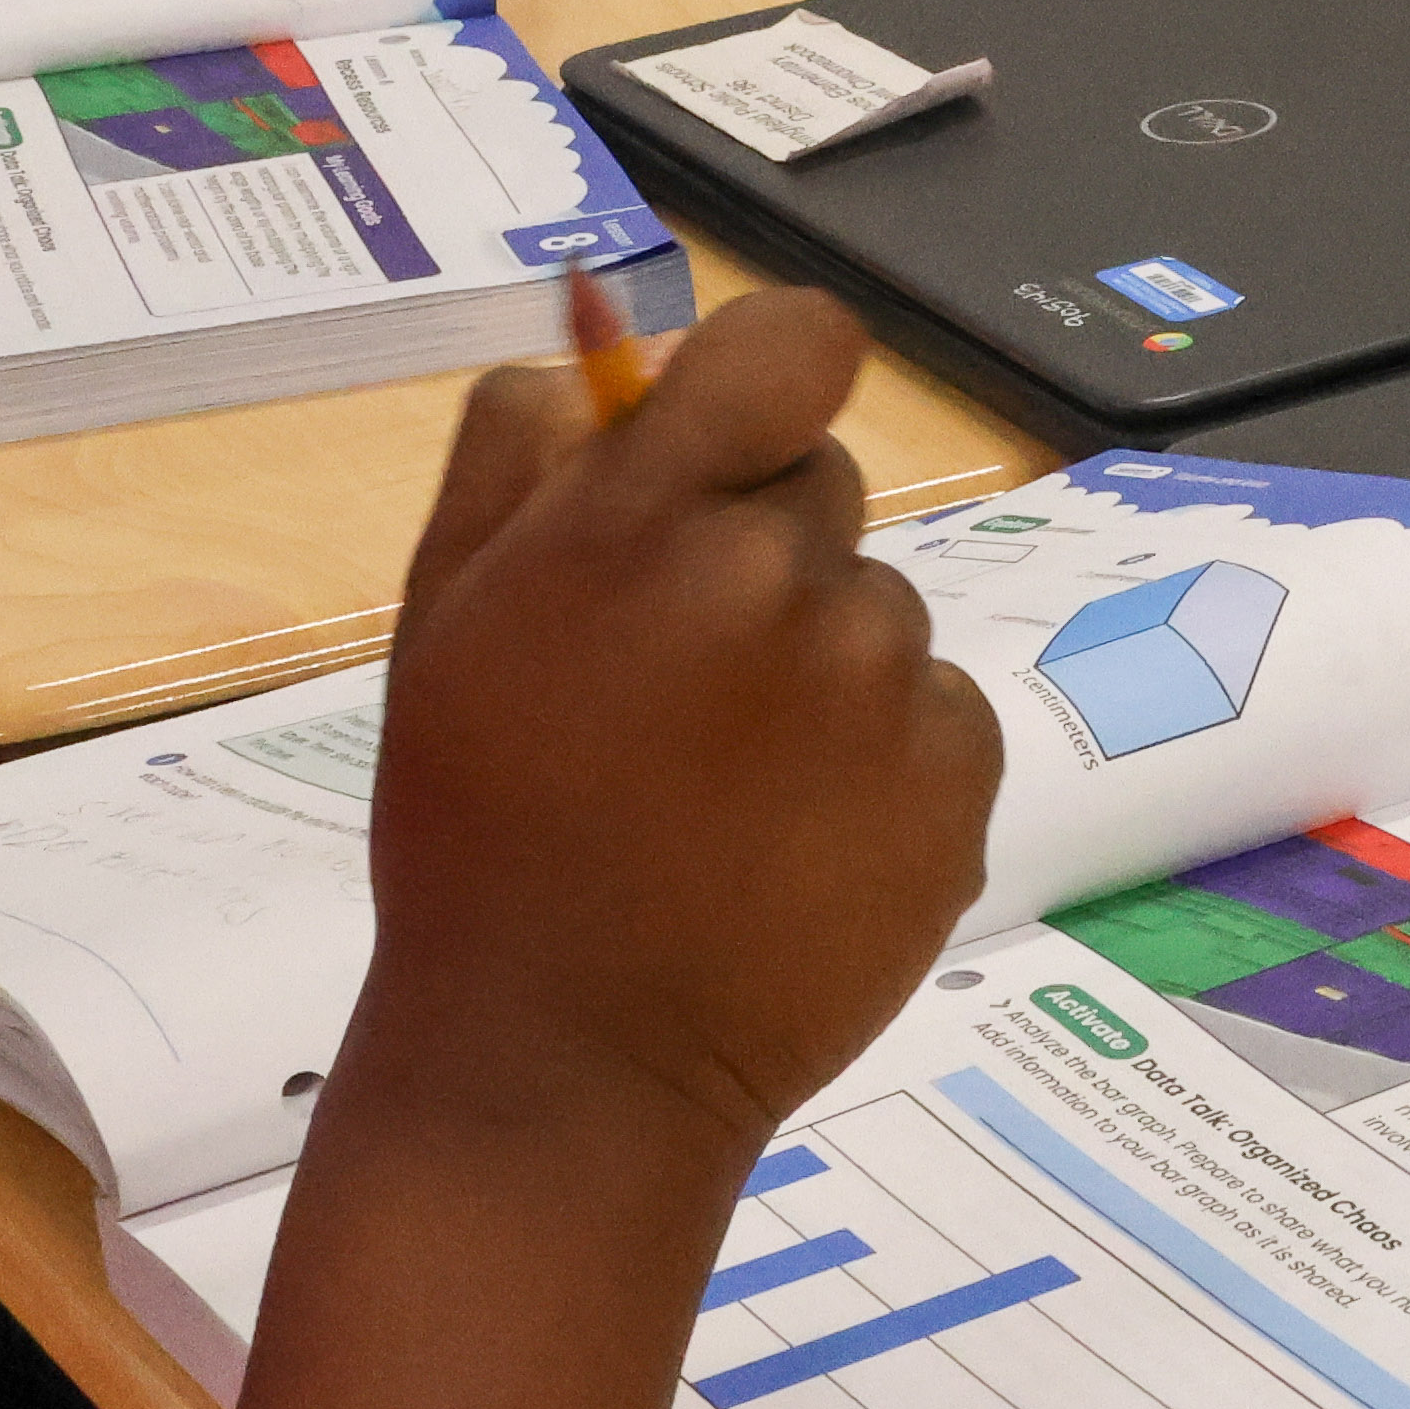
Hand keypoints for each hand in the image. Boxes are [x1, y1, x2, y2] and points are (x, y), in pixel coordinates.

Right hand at [348, 291, 997, 1159]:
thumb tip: (599, 347)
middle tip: (676, 678)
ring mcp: (889, 683)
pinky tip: (791, 842)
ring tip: (724, 790)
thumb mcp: (447, 618)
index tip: (732, 439)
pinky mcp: (963, 779)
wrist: (567, 1066)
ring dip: (819, 669)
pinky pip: (939, 714)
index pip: (793, 342)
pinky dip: (883, 762)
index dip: (767, 379)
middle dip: (760, 550)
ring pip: (877, 613)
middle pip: (822, 490)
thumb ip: (519, 453)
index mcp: (647, 519)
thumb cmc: (480, 833)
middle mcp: (786, 579)